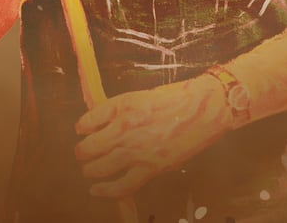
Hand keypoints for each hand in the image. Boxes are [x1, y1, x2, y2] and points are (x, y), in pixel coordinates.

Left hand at [73, 76, 229, 198]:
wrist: (204, 109)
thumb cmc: (177, 99)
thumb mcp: (143, 96)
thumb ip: (122, 111)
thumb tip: (105, 125)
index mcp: (121, 106)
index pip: (86, 121)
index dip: (82, 128)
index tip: (82, 131)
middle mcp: (124, 128)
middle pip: (88, 148)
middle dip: (82, 153)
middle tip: (83, 155)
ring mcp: (136, 150)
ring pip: (99, 168)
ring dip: (90, 171)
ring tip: (89, 172)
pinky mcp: (150, 167)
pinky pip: (121, 186)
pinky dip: (106, 191)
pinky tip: (97, 191)